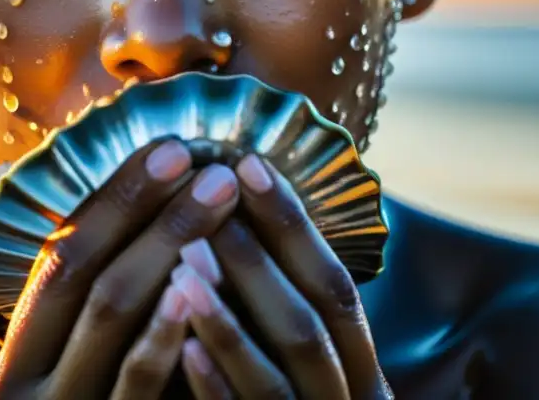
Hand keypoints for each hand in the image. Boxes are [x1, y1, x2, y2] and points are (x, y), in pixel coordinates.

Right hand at [0, 138, 240, 398]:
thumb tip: (145, 223)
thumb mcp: (68, 381)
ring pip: (110, 316)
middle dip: (145, 208)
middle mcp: (26, 383)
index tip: (170, 148)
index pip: (59, 255)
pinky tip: (196, 288)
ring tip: (221, 201)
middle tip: (209, 165)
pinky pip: (137, 383)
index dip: (115, 198)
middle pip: (84, 273)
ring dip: (167, 247)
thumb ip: (89, 324)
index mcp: (14, 359)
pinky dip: (165, 332)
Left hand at [175, 155, 391, 398]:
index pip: (336, 283)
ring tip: (184, 256)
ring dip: (230, 312)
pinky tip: (178, 343)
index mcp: (360, 367)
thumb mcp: (301, 357)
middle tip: (213, 195)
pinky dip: (215, 383)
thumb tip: (236, 216)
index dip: (295, 222)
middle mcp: (351, 399)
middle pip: (313, 321)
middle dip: (262, 256)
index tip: (249, 163)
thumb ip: (284, 306)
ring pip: (279, 374)